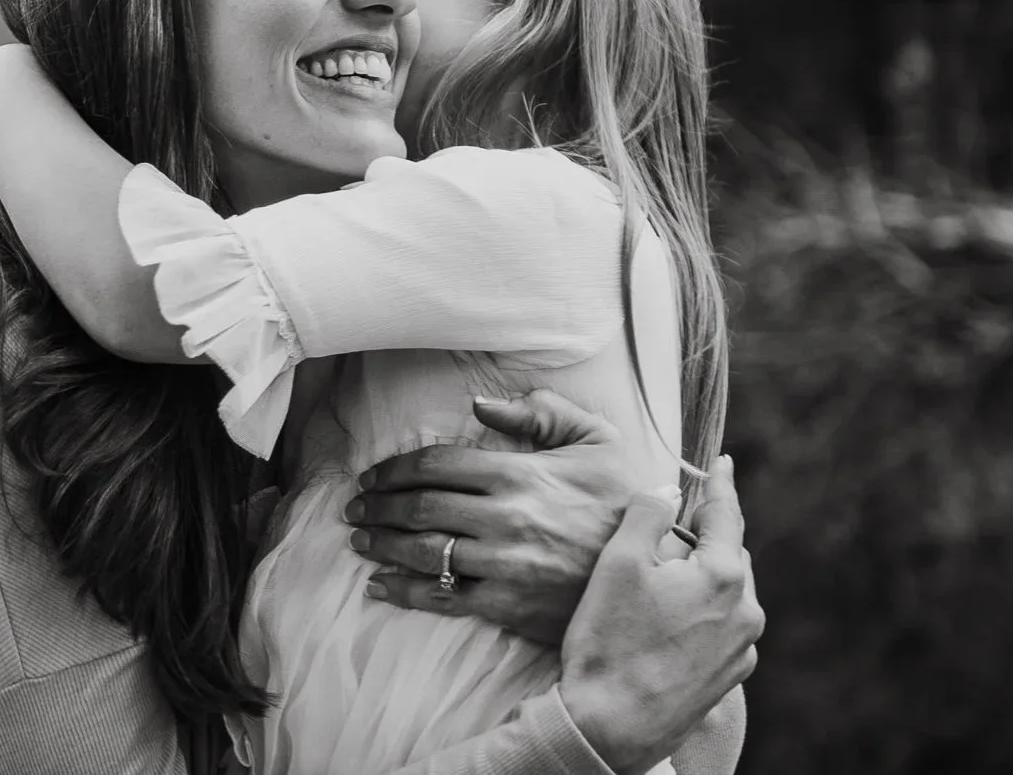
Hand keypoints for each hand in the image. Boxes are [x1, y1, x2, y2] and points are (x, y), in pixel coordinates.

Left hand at [346, 391, 652, 641]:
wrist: (659, 571)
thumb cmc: (625, 500)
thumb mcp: (596, 440)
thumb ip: (541, 412)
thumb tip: (480, 404)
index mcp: (519, 473)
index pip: (436, 464)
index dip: (395, 468)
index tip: (372, 475)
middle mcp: (504, 517)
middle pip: (419, 507)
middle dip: (377, 505)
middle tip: (353, 507)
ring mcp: (504, 564)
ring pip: (423, 551)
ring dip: (381, 544)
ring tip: (359, 539)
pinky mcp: (509, 606)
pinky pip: (444, 598)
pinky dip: (403, 592)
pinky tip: (379, 586)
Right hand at [558, 455, 763, 774]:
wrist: (609, 729)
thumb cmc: (609, 642)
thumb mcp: (618, 563)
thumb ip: (646, 513)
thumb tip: (668, 488)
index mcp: (723, 577)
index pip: (727, 515)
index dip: (721, 485)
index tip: (723, 463)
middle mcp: (745, 614)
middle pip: (728, 555)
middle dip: (703, 535)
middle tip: (671, 524)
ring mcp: (740, 651)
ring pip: (724, 593)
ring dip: (699, 576)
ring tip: (660, 576)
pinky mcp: (726, 679)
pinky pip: (720, 627)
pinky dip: (699, 610)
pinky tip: (666, 619)